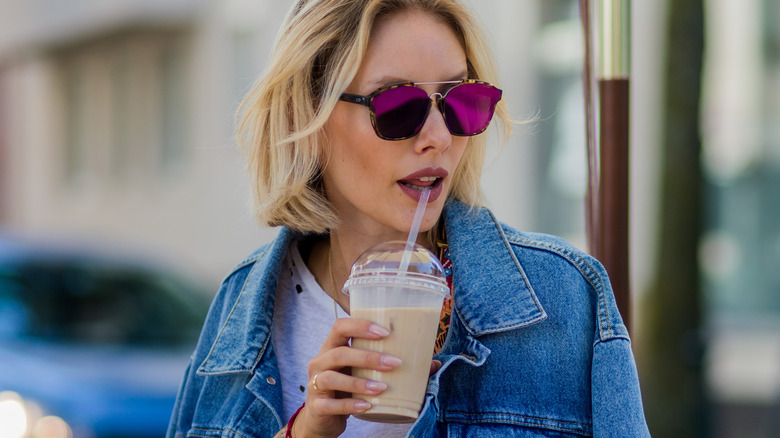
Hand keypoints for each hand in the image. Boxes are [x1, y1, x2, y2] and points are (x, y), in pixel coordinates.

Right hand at [291, 318, 399, 437]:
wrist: (323, 418)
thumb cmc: (345, 388)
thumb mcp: (357, 370)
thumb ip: (378, 362)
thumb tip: (425, 359)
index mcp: (330, 348)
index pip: (340, 327)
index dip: (361, 326)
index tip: (385, 333)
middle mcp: (319, 362)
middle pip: (339, 353)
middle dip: (368, 357)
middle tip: (393, 363)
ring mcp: (314, 384)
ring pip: (331, 378)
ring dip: (359, 383)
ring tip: (381, 388)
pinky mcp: (316, 406)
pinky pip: (331, 405)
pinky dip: (350, 405)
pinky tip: (367, 406)